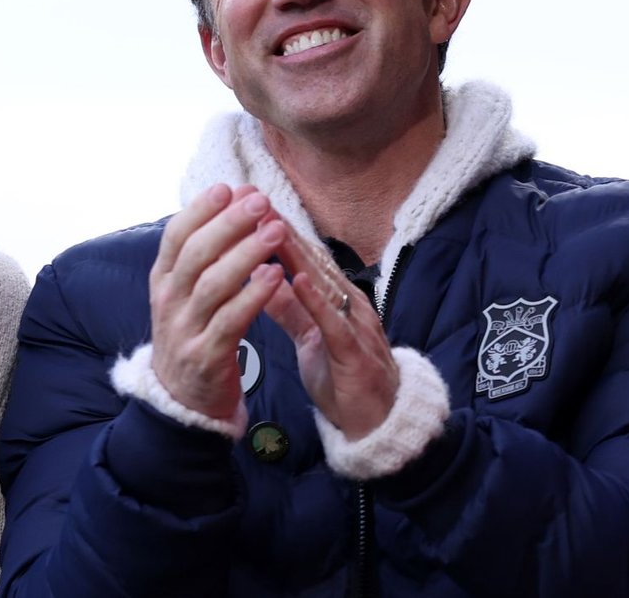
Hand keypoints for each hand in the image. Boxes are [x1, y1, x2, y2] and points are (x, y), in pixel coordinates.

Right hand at [148, 184, 288, 420]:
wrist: (182, 402)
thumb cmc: (194, 334)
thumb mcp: (186, 294)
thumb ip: (205, 255)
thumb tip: (231, 201)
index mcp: (163, 280)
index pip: (176, 235)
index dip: (201, 209)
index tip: (229, 187)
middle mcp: (168, 301)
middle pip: (196, 254)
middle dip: (229, 224)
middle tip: (260, 201)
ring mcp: (184, 330)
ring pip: (213, 284)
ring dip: (246, 254)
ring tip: (276, 231)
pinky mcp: (206, 357)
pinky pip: (230, 322)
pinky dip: (253, 297)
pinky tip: (275, 277)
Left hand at [264, 227, 399, 439]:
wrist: (379, 426)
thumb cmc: (343, 378)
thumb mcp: (310, 338)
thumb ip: (289, 309)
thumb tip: (262, 276)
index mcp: (338, 300)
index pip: (305, 259)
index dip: (278, 232)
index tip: (250, 207)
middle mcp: (350, 305)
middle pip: (314, 262)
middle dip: (283, 232)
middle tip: (256, 202)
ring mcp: (357, 327)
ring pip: (325, 284)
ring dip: (298, 256)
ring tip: (271, 228)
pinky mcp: (357, 355)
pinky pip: (336, 324)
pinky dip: (317, 301)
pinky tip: (299, 281)